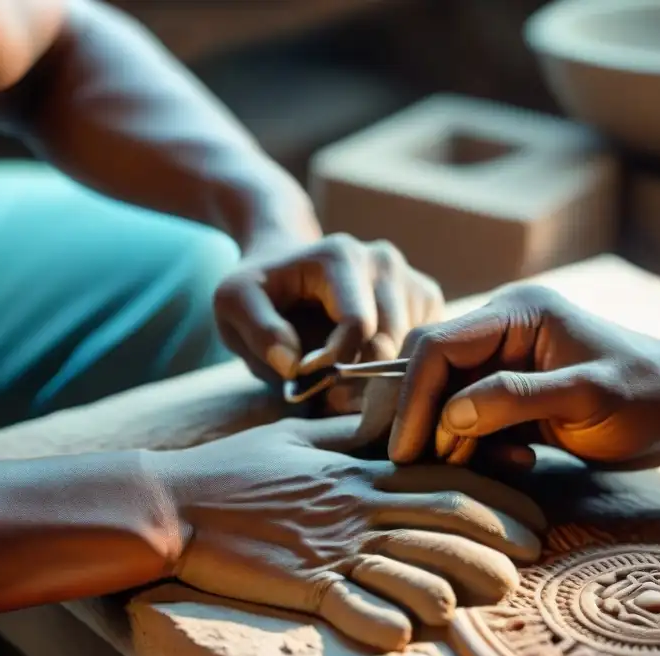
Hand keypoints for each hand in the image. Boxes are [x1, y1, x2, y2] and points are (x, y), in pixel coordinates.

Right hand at [148, 415, 544, 650]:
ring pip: (405, 563)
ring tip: (485, 599)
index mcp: (360, 470)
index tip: (534, 515)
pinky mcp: (297, 582)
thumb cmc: (240, 467)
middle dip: (493, 541)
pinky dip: (378, 619)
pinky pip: (346, 603)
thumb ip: (356, 437)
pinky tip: (406, 635)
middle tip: (530, 561)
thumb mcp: (302, 439)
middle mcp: (354, 506)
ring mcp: (327, 546)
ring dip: (451, 582)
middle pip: (439, 521)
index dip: (496, 497)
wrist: (175, 500)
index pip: (442, 479)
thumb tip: (398, 424)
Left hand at [214, 233, 442, 408]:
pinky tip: (367, 368)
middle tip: (328, 395)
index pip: (358, 325)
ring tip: (344, 383)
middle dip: (359, 378)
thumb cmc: (260, 290)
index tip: (304, 378)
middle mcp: (383, 260)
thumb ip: (259, 330)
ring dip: (380, 377)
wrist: (287, 268)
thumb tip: (294, 365)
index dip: (333, 364)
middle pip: (390, 341)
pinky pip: (423, 349)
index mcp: (341, 255)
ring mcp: (409, 278)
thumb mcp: (234, 303)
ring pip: (412, 349)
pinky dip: (399, 368)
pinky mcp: (425, 299)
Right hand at [368, 285, 659, 469]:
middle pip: (431, 370)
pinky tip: (518, 462)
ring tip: (498, 465)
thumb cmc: (650, 397)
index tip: (405, 450)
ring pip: (447, 399)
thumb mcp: (590, 398)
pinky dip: (479, 447)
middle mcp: (502, 331)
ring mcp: (506, 363)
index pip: (437, 346)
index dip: (413, 397)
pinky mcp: (513, 393)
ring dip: (455, 439)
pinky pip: (472, 419)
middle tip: (420, 468)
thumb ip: (519, 399)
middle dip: (423, 419)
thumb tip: (451, 414)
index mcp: (516, 314)